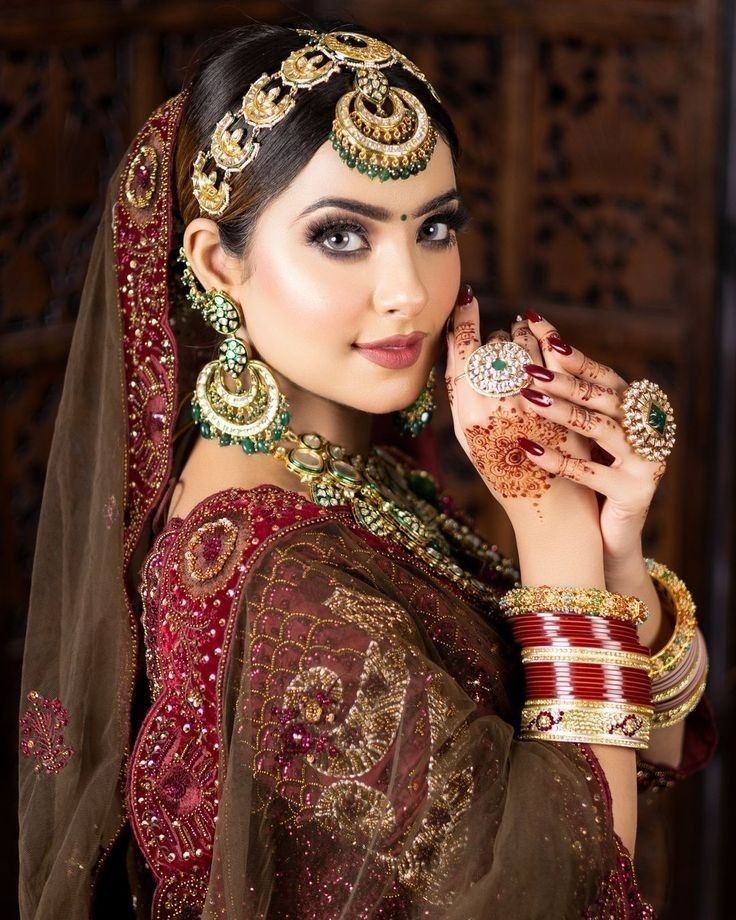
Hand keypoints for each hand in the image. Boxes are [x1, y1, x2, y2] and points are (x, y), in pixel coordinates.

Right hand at [444, 288, 599, 528]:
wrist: (548, 505)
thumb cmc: (504, 470)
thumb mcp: (469, 436)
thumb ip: (462, 395)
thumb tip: (459, 350)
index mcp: (468, 411)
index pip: (461, 350)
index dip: (463, 319)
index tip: (467, 297)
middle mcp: (497, 403)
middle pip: (494, 347)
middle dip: (500, 339)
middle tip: (505, 339)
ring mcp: (532, 402)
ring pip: (526, 346)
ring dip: (526, 337)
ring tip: (527, 338)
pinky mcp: (563, 401)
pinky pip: (555, 357)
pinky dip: (552, 345)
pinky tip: (552, 343)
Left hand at [511, 310, 666, 563]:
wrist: (607, 537)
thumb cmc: (585, 479)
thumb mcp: (577, 438)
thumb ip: (568, 403)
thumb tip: (524, 359)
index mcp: (631, 411)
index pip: (600, 374)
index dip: (570, 352)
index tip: (537, 328)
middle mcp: (644, 430)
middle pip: (601, 397)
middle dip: (564, 378)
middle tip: (528, 366)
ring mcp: (644, 460)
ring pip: (600, 429)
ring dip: (562, 411)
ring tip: (528, 397)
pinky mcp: (636, 491)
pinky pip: (592, 472)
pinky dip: (558, 459)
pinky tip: (528, 449)